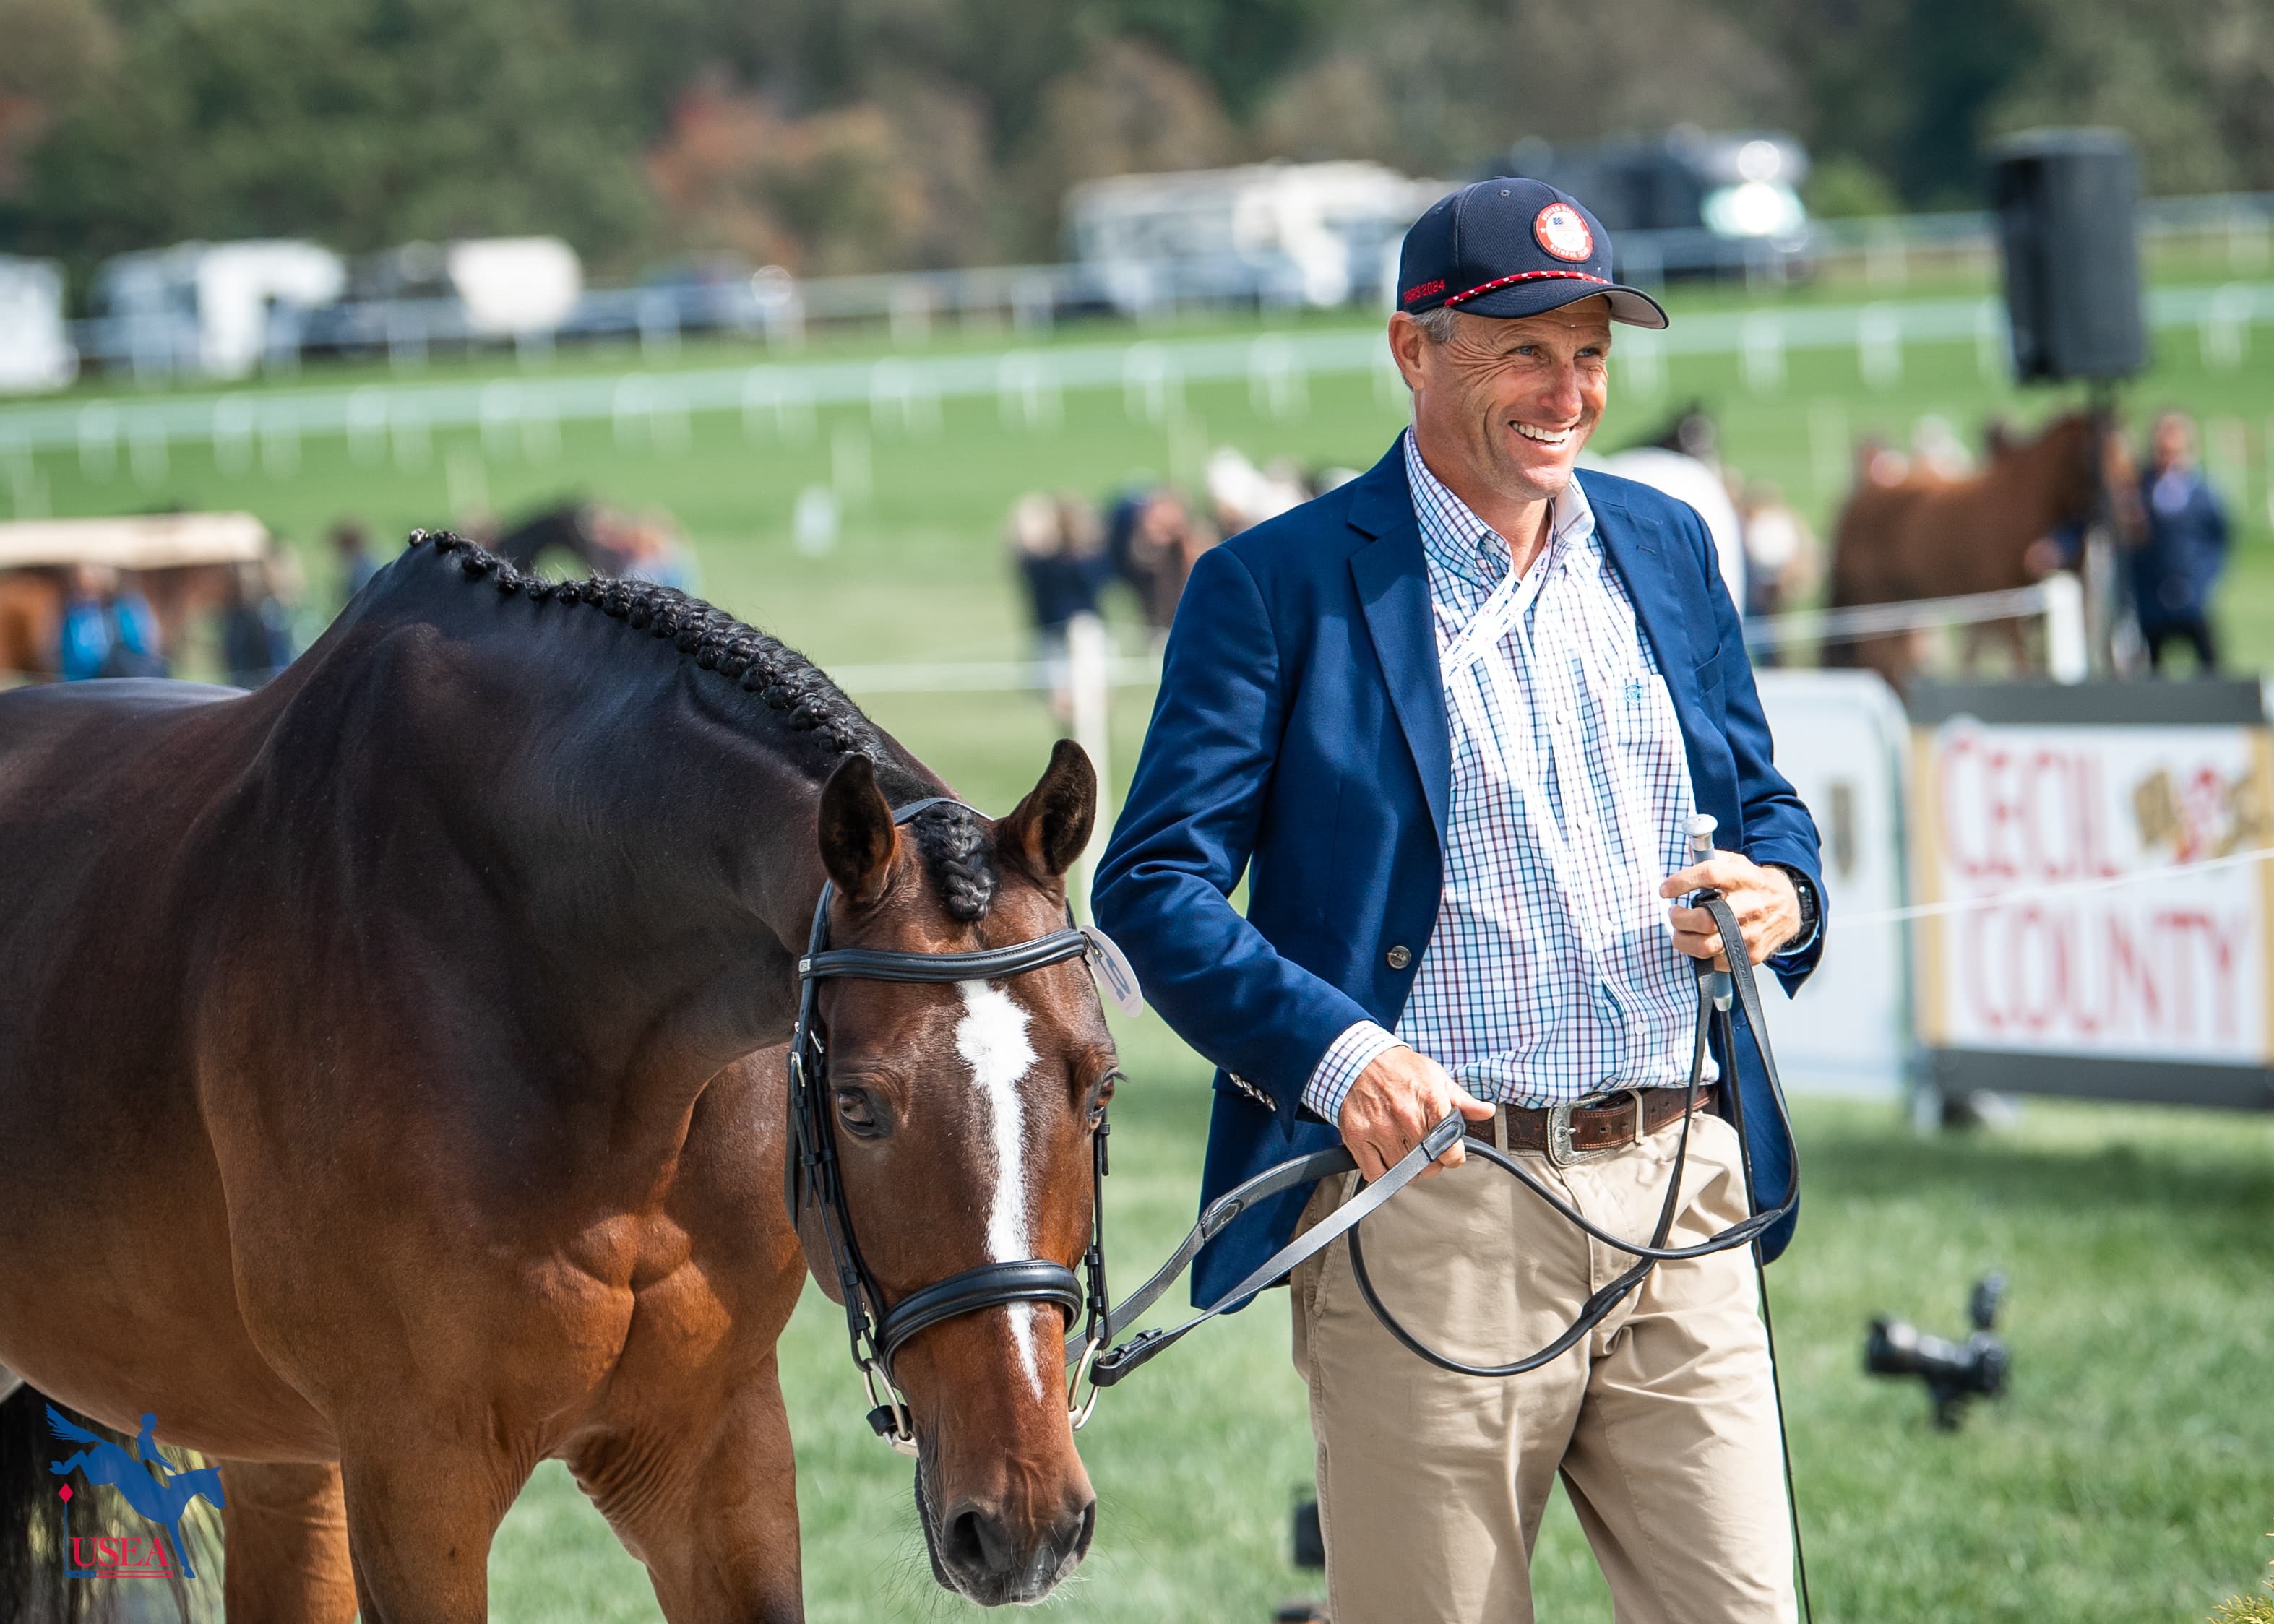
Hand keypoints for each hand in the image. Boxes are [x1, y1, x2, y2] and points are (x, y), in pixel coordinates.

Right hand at [1336, 1046, 1493, 1181]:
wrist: (1360, 1058)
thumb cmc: (1400, 1068)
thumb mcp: (1436, 1077)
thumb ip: (1462, 1100)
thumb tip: (1486, 1111)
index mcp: (1430, 1101)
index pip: (1451, 1150)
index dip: (1454, 1157)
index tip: (1450, 1154)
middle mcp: (1405, 1116)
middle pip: (1428, 1165)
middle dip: (1431, 1163)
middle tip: (1426, 1152)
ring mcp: (1380, 1128)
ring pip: (1403, 1172)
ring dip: (1407, 1168)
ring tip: (1405, 1150)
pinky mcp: (1358, 1136)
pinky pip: (1375, 1173)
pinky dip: (1383, 1172)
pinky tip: (1386, 1156)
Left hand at [1660, 853, 1799, 968]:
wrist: (1789, 908)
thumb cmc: (1755, 885)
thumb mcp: (1738, 863)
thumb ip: (1712, 857)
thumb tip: (1689, 850)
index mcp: (1744, 878)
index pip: (1709, 875)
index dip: (1682, 882)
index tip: (1665, 890)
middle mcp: (1749, 906)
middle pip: (1704, 920)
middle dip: (1679, 919)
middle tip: (1674, 913)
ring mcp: (1751, 933)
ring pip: (1705, 946)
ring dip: (1683, 940)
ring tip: (1681, 931)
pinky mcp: (1752, 954)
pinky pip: (1715, 961)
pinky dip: (1700, 954)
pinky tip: (1700, 941)